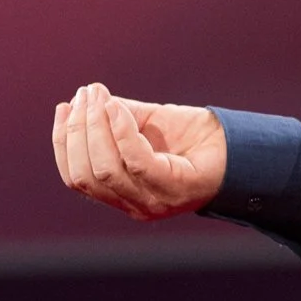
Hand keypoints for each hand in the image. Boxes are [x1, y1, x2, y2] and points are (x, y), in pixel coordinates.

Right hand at [52, 82, 227, 219]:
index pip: (76, 177)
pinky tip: (118, 107)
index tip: (64, 107)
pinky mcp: (173, 188)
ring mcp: (153, 201)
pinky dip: (121, 130)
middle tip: (84, 96)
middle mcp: (133, 204)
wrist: (236, 146)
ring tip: (98, 96)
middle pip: (85, 174)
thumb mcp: (144, 123)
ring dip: (95, 127)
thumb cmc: (190, 136)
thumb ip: (115, 116)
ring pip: (105, 170)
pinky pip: (136, 160)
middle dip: (78, 131)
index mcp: (120, 193)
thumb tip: (85, 99)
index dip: (63, 143)